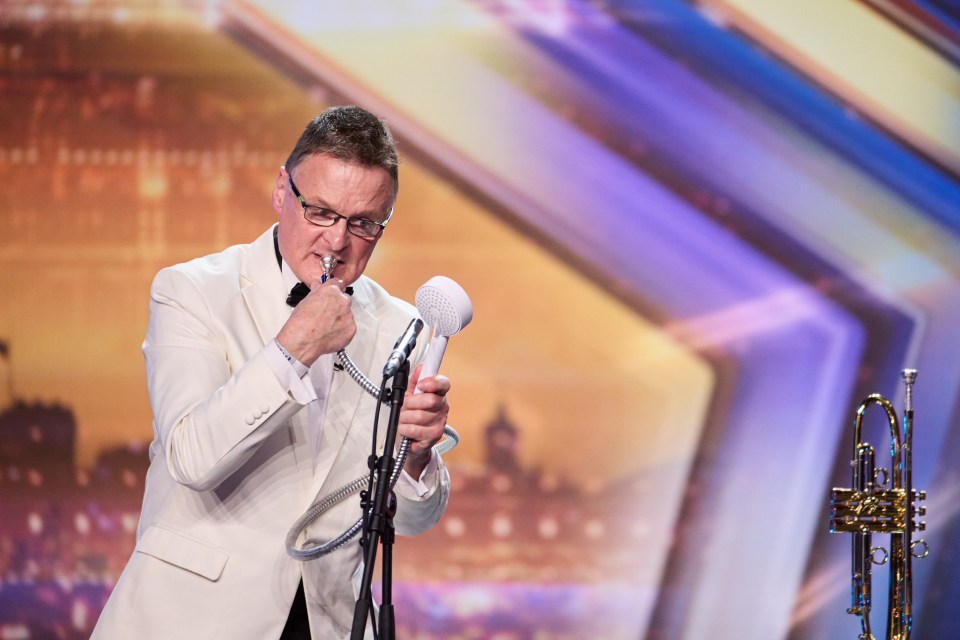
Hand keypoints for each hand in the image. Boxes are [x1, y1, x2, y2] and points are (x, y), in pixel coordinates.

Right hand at [276, 279, 355, 365]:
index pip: (338, 283)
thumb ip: (316, 292)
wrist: (302, 341)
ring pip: (347, 315)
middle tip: (326, 314)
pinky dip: (342, 330)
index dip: (334, 289)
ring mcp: (349, 316)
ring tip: (326, 327)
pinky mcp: (351, 329)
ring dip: (340, 319)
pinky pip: (348, 328)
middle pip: (344, 299)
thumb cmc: (301, 322)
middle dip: (337, 305)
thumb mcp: (306, 301)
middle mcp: (343, 301)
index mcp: (331, 291)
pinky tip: (330, 333)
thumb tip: (318, 286)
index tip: (333, 294)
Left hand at [398, 363, 450, 478]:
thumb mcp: (410, 395)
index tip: (421, 385)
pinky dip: (405, 428)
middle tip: (405, 406)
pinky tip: (405, 428)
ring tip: (403, 419)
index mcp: (438, 393)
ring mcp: (440, 421)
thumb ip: (414, 381)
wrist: (411, 439)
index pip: (443, 383)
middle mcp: (442, 406)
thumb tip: (420, 367)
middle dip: (411, 403)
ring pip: (419, 416)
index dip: (432, 382)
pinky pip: (415, 429)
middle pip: (430, 400)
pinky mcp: (435, 435)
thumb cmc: (411, 415)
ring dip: (405, 417)